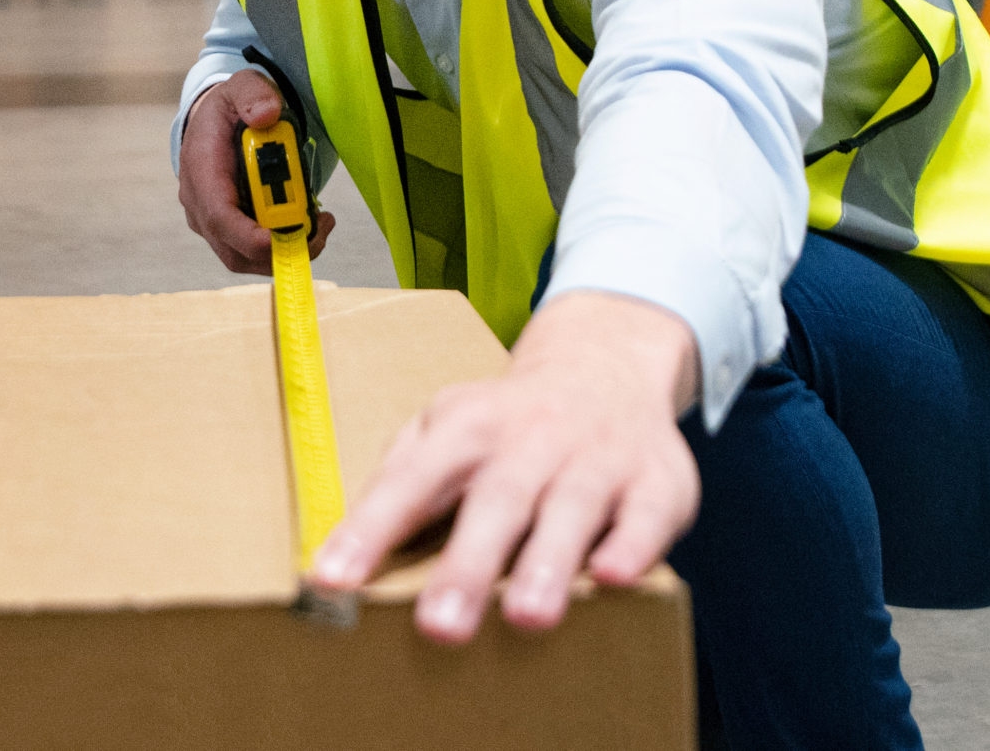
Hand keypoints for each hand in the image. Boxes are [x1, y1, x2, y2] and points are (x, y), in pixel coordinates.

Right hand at [178, 71, 334, 273]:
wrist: (214, 123)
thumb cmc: (228, 109)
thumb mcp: (240, 87)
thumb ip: (252, 95)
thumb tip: (267, 114)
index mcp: (201, 170)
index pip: (218, 216)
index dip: (249, 236)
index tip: (283, 239)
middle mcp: (200, 204)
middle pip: (233, 249)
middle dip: (279, 251)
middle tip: (319, 230)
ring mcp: (212, 221)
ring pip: (246, 258)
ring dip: (287, 252)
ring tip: (321, 225)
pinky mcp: (229, 229)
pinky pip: (254, 251)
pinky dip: (284, 246)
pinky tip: (310, 224)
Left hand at [308, 290, 701, 641]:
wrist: (605, 364)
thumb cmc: (509, 420)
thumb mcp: (445, 426)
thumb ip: (399, 479)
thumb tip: (342, 546)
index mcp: (467, 428)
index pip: (411, 480)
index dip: (372, 528)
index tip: (333, 579)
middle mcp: (531, 439)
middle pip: (497, 499)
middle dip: (469, 565)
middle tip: (440, 626)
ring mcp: (596, 457)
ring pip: (571, 508)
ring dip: (549, 562)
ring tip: (527, 618)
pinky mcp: (656, 480)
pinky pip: (646, 514)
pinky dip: (633, 546)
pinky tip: (614, 579)